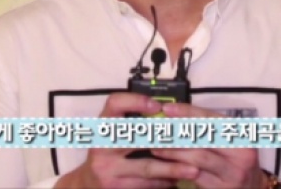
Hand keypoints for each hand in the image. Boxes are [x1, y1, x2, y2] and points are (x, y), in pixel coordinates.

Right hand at [56, 93, 198, 188]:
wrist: (86, 184)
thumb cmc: (108, 152)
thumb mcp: (113, 133)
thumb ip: (133, 122)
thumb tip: (169, 111)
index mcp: (103, 124)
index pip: (115, 103)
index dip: (136, 101)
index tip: (157, 106)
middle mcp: (102, 145)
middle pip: (138, 137)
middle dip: (167, 138)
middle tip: (190, 138)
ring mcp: (107, 168)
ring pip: (147, 166)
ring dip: (173, 168)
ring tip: (194, 168)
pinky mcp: (114, 187)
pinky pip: (145, 184)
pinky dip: (163, 182)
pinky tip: (178, 180)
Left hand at [153, 103, 266, 188]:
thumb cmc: (237, 161)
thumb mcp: (232, 141)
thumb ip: (210, 129)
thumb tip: (177, 115)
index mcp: (242, 134)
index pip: (211, 119)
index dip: (187, 112)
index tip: (167, 109)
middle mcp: (241, 153)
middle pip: (203, 138)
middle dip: (176, 132)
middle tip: (156, 129)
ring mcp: (232, 173)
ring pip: (197, 157)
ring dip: (173, 151)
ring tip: (156, 146)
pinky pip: (196, 176)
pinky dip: (178, 168)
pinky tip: (166, 164)